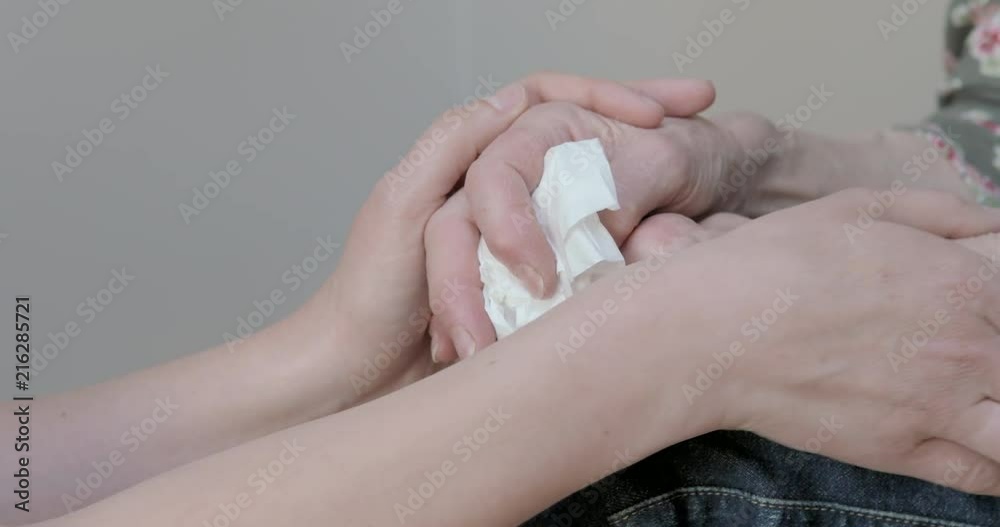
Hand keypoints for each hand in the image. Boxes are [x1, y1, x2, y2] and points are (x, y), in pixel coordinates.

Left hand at [299, 74, 717, 401]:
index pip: (549, 101)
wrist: (357, 379)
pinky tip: (657, 255)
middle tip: (700, 112)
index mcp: (469, 162)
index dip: (605, 94)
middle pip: (581, 139)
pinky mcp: (527, 290)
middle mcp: (500, 191)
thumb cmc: (368, 294)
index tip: (657, 113)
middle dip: (638, 123)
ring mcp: (519, 241)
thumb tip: (510, 100)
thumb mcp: (406, 204)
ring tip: (694, 192)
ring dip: (641, 191)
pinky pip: (584, 262)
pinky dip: (621, 257)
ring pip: (591, 201)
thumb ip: (453, 147)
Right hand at [639, 189, 999, 494]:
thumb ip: (938, 211)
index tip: (975, 313)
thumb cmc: (774, 261)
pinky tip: (979, 447)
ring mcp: (938, 404)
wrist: (713, 332)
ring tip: (982, 404)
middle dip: (998, 358)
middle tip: (963, 356)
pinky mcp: (901, 450)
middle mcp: (966, 346)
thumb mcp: (854, 207)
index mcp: (964, 280)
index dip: (997, 306)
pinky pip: (983, 475)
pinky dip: (995, 468)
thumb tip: (988, 221)